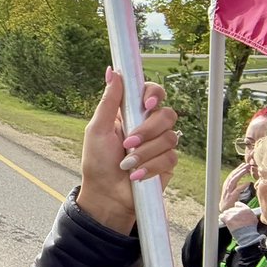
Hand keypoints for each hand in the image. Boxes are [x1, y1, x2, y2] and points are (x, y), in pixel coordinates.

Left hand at [75, 68, 177, 233]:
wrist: (106, 194)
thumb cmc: (97, 162)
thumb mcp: (97, 129)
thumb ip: (108, 101)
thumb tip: (112, 71)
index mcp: (131, 114)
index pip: (152, 93)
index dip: (154, 94)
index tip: (146, 104)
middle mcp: (148, 126)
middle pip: (166, 114)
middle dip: (148, 130)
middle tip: (128, 142)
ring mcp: (160, 144)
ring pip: (169, 137)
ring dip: (144, 153)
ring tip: (126, 164)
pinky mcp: (167, 163)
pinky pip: (170, 157)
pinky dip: (150, 167)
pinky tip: (136, 175)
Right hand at [219, 162, 251, 207]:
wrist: (224, 211)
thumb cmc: (229, 202)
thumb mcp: (232, 192)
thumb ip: (237, 186)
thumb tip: (246, 182)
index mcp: (227, 185)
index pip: (232, 175)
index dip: (238, 169)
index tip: (244, 164)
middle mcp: (226, 187)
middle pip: (232, 175)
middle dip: (239, 169)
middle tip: (247, 164)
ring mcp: (228, 191)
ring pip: (233, 180)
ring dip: (240, 174)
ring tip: (246, 170)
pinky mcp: (231, 197)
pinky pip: (237, 190)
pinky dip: (242, 185)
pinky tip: (248, 182)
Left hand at [219, 204, 258, 232]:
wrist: (247, 235)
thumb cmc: (251, 228)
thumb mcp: (253, 217)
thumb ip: (247, 211)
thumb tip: (239, 207)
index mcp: (246, 209)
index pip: (237, 204)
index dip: (235, 209)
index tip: (234, 212)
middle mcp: (239, 210)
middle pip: (230, 209)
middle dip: (230, 214)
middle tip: (232, 219)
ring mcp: (233, 215)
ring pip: (226, 212)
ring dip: (226, 216)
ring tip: (229, 221)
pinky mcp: (228, 219)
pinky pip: (222, 216)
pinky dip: (222, 219)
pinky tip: (225, 222)